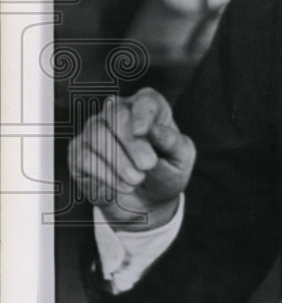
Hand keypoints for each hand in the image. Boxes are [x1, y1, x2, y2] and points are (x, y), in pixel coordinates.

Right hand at [67, 87, 195, 230]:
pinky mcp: (79, 151)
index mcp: (148, 107)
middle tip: (148, 165)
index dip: (142, 114)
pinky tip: (123, 186)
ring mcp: (95, 129)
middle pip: (116, 114)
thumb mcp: (180, 159)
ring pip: (97, 134)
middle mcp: (118, 112)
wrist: (148, 201)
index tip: (142, 131)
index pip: (145, 101)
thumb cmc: (166, 172)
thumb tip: (154, 129)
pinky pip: (84, 157)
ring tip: (138, 180)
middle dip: (132, 143)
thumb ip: (171, 141)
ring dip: (119, 161)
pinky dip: (105, 174)